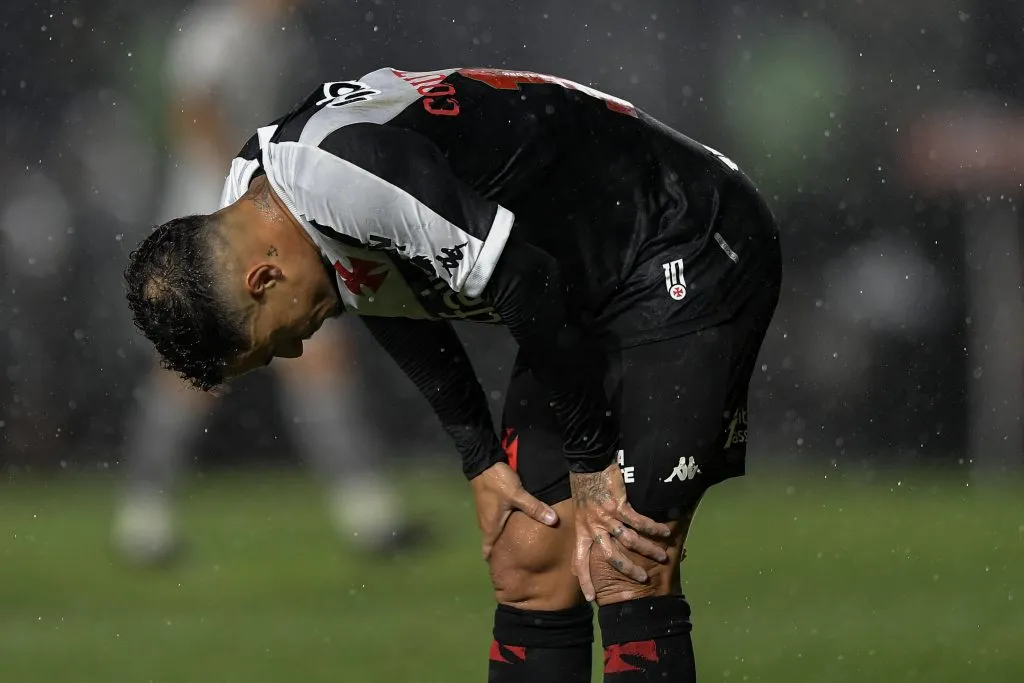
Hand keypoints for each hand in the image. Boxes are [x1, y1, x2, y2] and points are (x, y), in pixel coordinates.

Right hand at [470, 462, 558, 559]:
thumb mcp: (518, 495)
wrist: (483, 463)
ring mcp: (485, 514)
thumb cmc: (497, 483)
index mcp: (490, 527)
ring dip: (502, 538)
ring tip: (516, 544)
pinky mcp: (488, 504)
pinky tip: (513, 524)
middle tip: (516, 559)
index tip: (502, 570)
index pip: (487, 550)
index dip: (493, 561)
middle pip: (491, 542)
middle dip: (501, 551)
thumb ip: (535, 508)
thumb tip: (554, 521)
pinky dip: (502, 526)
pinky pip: (495, 521)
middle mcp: (485, 524)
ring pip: (494, 531)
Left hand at [569, 462, 670, 601]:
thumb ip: (587, 526)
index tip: (591, 599)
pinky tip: (664, 532)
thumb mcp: (579, 510)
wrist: (587, 462)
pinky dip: (653, 528)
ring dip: (647, 550)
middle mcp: (594, 526)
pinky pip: (638, 521)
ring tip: (663, 556)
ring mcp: (606, 516)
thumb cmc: (584, 485)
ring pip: (629, 540)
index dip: (585, 580)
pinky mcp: (619, 504)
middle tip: (642, 579)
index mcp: (582, 530)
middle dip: (627, 569)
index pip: (580, 560)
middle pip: (610, 556)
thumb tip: (593, 539)